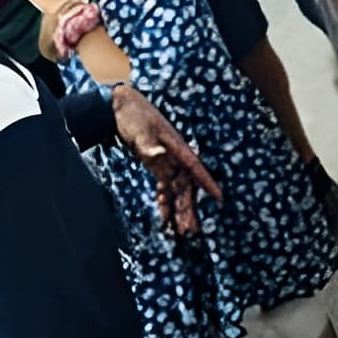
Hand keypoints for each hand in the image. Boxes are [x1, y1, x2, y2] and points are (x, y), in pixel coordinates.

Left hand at [112, 86, 222, 236]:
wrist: (118, 106)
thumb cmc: (133, 116)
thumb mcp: (140, 131)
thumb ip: (149, 146)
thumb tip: (160, 154)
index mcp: (176, 146)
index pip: (194, 167)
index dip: (207, 183)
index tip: (219, 197)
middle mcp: (174, 155)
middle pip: (185, 185)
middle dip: (188, 207)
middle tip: (190, 230)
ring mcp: (165, 160)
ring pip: (176, 189)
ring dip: (177, 208)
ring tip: (179, 231)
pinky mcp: (155, 164)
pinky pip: (164, 186)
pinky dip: (164, 201)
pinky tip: (164, 216)